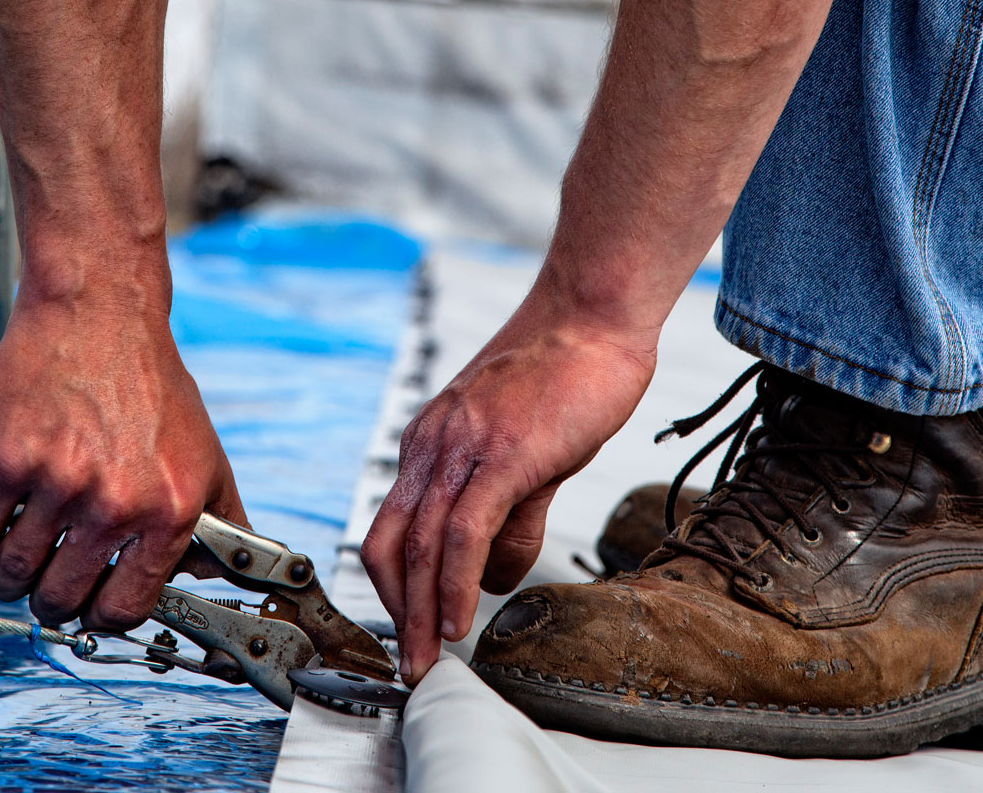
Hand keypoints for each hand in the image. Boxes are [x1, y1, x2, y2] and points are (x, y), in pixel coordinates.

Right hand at [0, 297, 245, 629]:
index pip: (125, 607)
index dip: (102, 616)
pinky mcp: (5, 460)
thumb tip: (218, 577)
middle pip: (61, 599)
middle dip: (51, 601)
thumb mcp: (205, 456)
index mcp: (167, 511)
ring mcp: (57, 483)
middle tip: (48, 582)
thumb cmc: (150, 382)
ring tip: (13, 561)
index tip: (90, 607)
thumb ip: (220, 521)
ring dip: (7, 578)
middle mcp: (114, 503)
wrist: (99, 313)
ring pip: (12, 575)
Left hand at [362, 290, 656, 684]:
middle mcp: (431, 446)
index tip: (411, 631)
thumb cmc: (567, 379)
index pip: (392, 527)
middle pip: (389, 544)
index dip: (395, 587)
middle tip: (413, 664)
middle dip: (398, 613)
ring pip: (421, 546)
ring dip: (422, 613)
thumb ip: (510, 518)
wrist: (593, 318)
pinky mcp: (501, 455)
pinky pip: (464, 531)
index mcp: (430, 444)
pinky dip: (456, 582)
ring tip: (431, 659)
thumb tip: (496, 578)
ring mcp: (462, 449)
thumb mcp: (528, 457)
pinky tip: (461, 620)